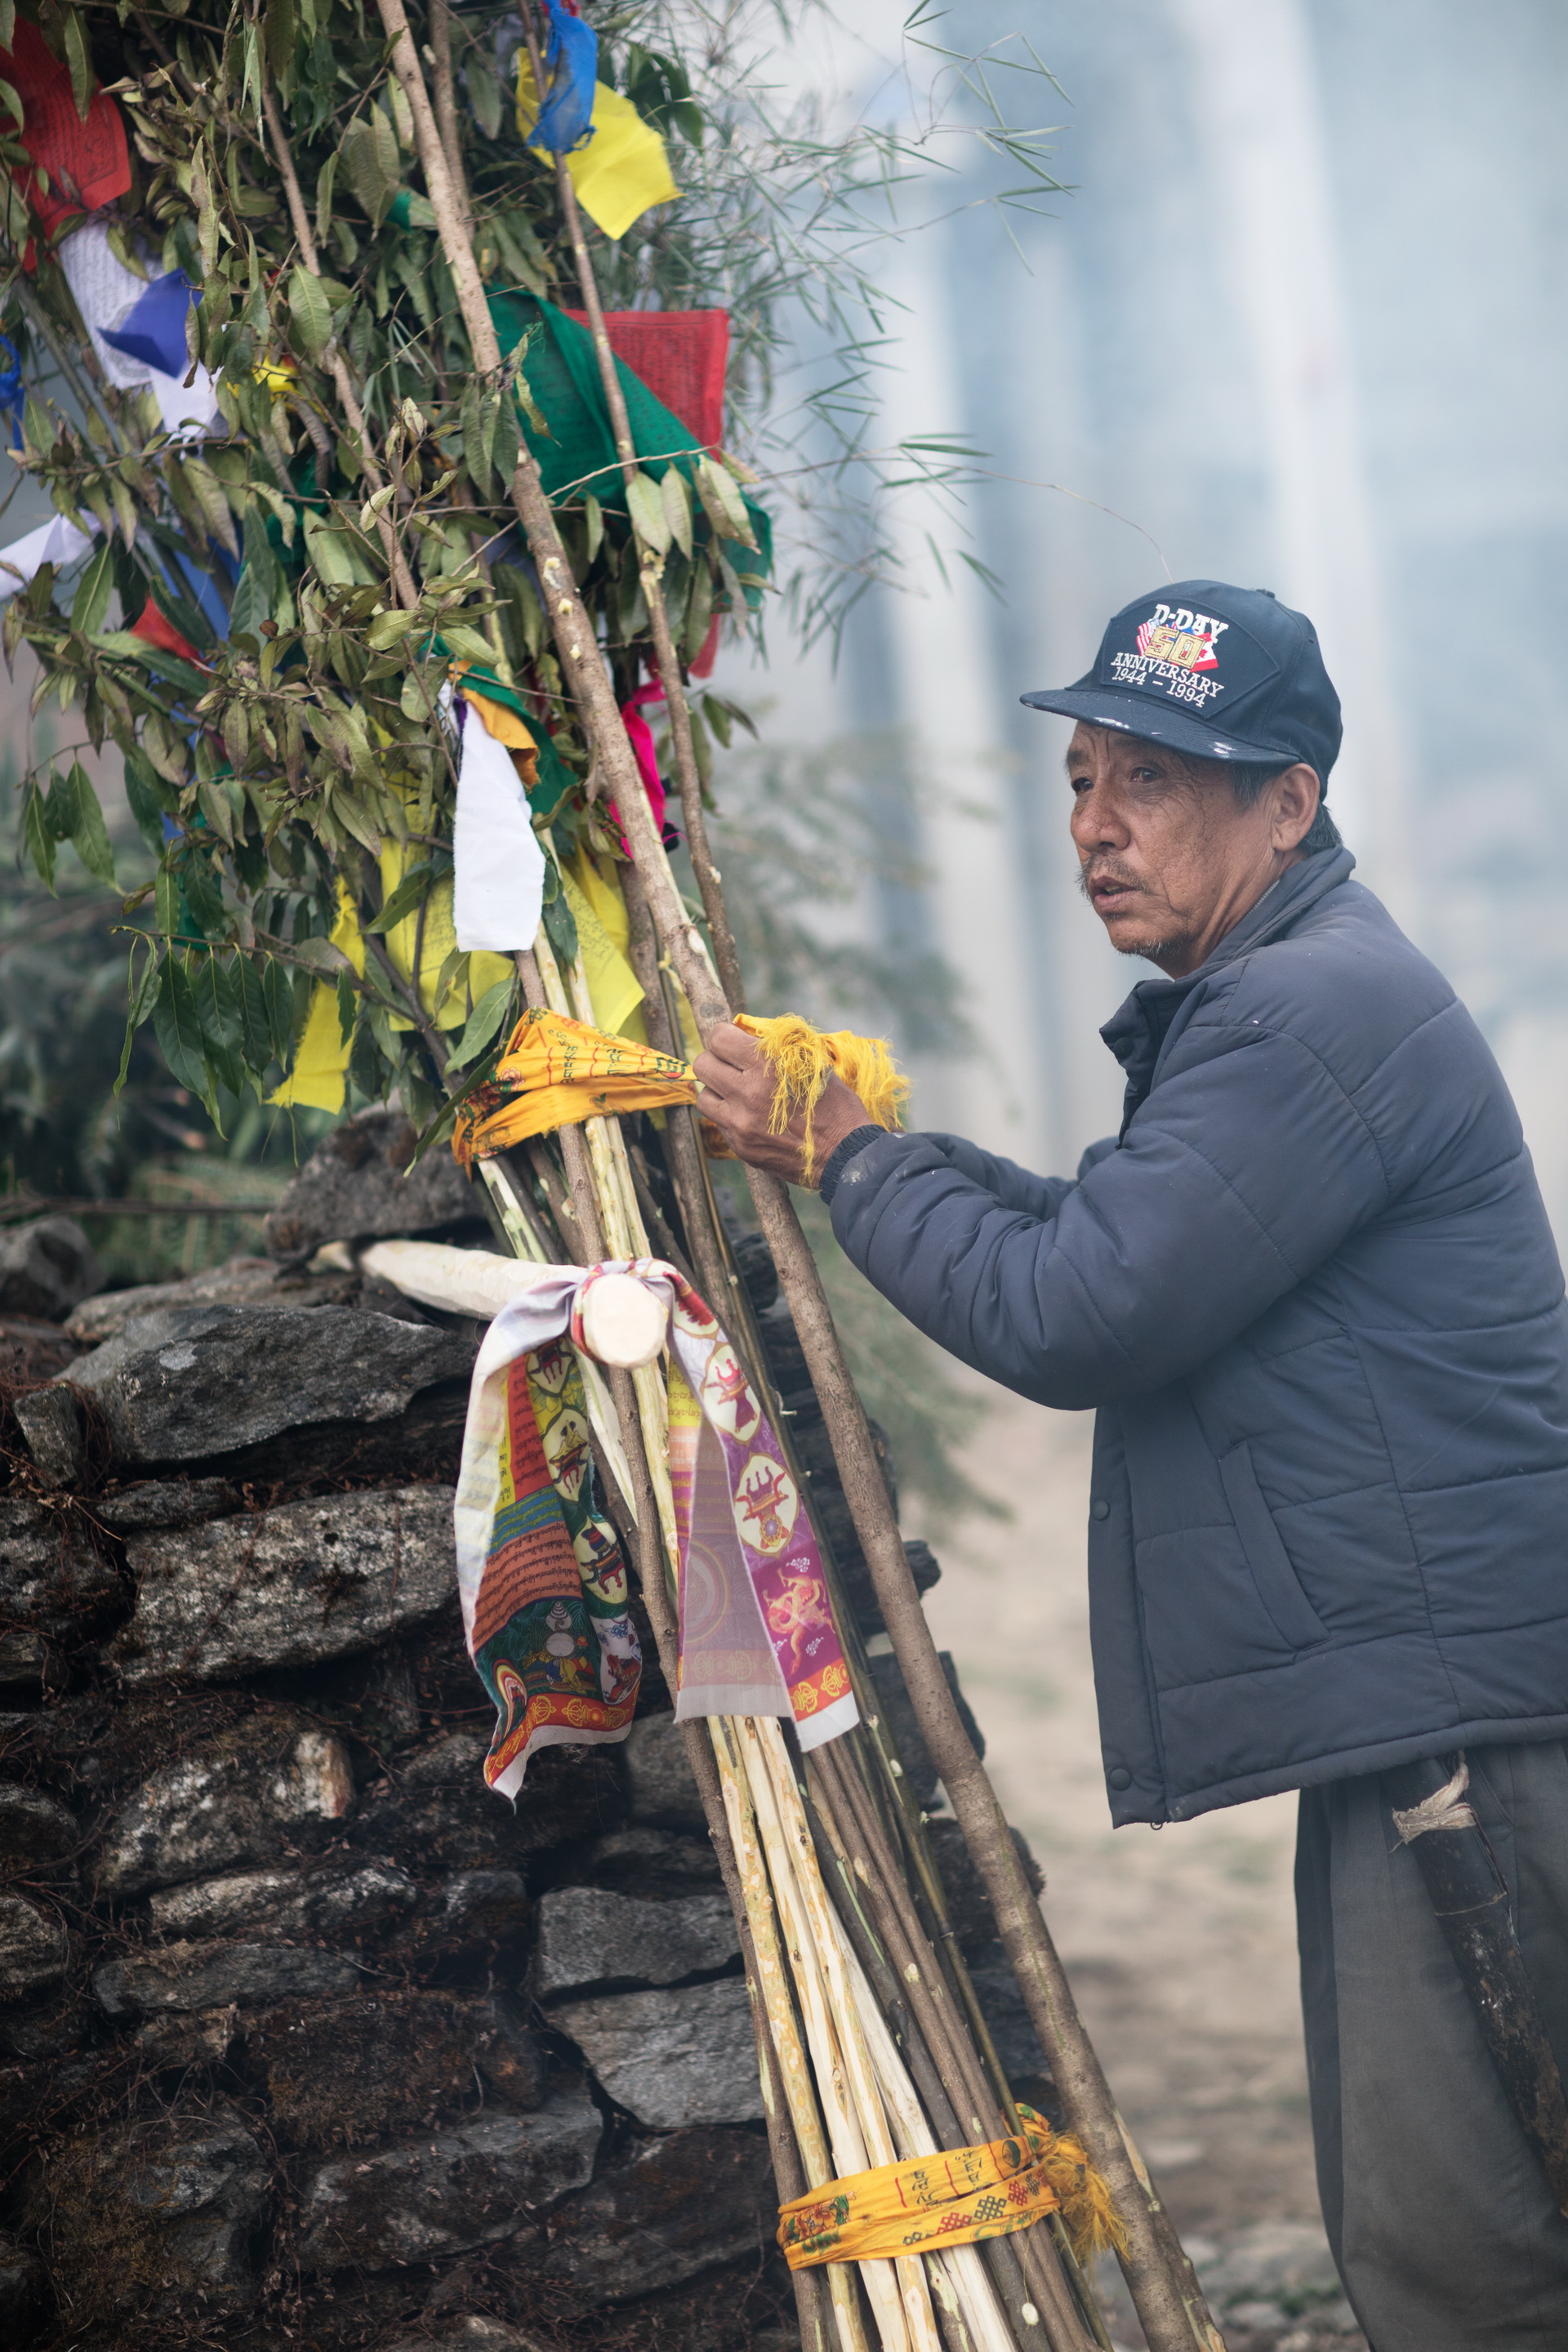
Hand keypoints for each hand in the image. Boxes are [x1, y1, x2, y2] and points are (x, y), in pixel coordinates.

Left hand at [692, 1022, 870, 1186]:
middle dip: (715, 1060)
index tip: (733, 1040)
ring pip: (704, 1097)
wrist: (845, 1154)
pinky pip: (720, 1123)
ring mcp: (740, 1124)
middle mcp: (746, 1094)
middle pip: (702, 1065)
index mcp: (766, 1067)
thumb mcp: (813, 1065)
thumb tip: (749, 1036)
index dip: (724, 1035)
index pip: (718, 1039)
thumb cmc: (836, 1105)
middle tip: (731, 1064)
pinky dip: (730, 1116)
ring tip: (738, 1092)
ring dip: (718, 1091)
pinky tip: (751, 1116)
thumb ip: (778, 1050)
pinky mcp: (740, 1146)